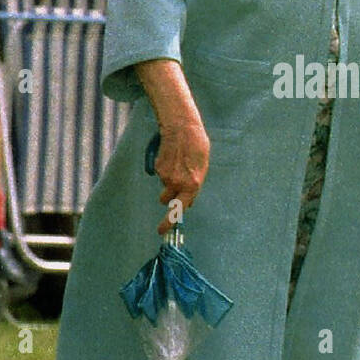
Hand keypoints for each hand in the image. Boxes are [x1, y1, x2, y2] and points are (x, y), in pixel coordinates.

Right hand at [153, 120, 209, 234]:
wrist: (182, 128)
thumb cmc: (196, 146)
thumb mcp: (202, 168)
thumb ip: (195, 186)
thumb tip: (189, 202)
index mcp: (192, 185)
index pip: (179, 209)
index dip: (169, 222)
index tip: (161, 231)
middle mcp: (177, 183)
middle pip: (166, 200)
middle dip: (168, 197)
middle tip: (172, 187)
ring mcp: (165, 175)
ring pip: (163, 186)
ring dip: (167, 181)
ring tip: (177, 164)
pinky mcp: (158, 167)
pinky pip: (160, 174)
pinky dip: (165, 168)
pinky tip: (172, 156)